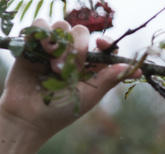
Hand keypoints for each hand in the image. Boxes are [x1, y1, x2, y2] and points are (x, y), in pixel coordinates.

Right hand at [0, 19, 133, 139]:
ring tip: (53, 65)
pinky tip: (44, 50)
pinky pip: (40, 25)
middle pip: (81, 32)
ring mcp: (52, 49)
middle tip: (68, 67)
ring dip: (60, 43)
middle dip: (78, 46)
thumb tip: (137, 70)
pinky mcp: (32, 44)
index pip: (102, 45)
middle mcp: (71, 56)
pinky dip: (44, 33)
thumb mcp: (89, 96)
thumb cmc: (60, 112)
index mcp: (88, 68)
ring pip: (62, 26)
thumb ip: (109, 79)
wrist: (27, 117)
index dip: (104, 42)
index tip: (101, 45)